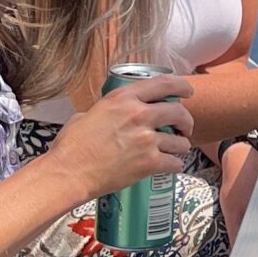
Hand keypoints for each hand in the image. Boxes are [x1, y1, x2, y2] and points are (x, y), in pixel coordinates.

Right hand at [46, 74, 193, 202]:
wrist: (69, 172)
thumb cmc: (72, 146)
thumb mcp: (86, 114)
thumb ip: (107, 111)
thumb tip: (112, 115)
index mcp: (123, 98)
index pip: (163, 84)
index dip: (181, 87)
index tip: (188, 92)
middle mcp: (138, 114)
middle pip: (179, 112)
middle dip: (186, 121)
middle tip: (184, 128)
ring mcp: (146, 139)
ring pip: (180, 141)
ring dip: (181, 146)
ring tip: (175, 150)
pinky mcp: (149, 162)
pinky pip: (175, 163)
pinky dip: (175, 166)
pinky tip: (170, 166)